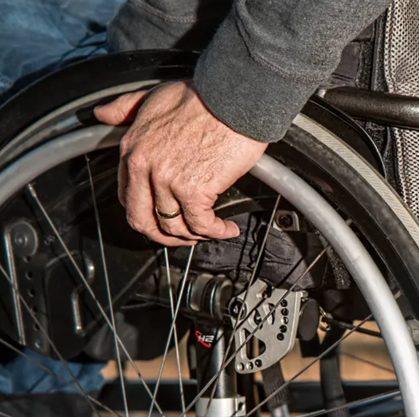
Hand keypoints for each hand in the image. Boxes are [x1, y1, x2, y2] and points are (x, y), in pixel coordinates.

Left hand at [94, 81, 267, 246]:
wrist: (234, 98)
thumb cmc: (203, 96)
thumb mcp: (153, 96)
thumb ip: (126, 108)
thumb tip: (102, 114)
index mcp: (132, 148)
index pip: (128, 197)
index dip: (147, 213)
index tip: (163, 215)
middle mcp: (144, 167)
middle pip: (143, 221)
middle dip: (164, 236)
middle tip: (183, 236)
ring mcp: (168, 181)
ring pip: (174, 227)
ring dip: (194, 236)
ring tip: (211, 230)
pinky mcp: (194, 190)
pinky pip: (201, 225)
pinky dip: (216, 232)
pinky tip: (227, 228)